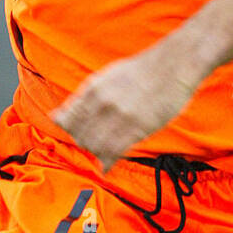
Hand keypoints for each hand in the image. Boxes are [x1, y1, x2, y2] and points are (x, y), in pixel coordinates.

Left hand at [51, 42, 200, 170]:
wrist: (173, 65)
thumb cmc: (142, 71)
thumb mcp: (107, 77)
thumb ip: (85, 97)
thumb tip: (60, 115)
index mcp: (93, 88)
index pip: (68, 119)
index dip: (70, 131)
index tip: (76, 134)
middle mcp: (103, 102)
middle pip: (80, 135)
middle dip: (84, 143)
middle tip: (93, 144)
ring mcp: (120, 116)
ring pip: (95, 146)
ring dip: (96, 153)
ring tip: (102, 153)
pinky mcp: (137, 128)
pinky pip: (114, 152)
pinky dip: (107, 162)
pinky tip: (106, 166)